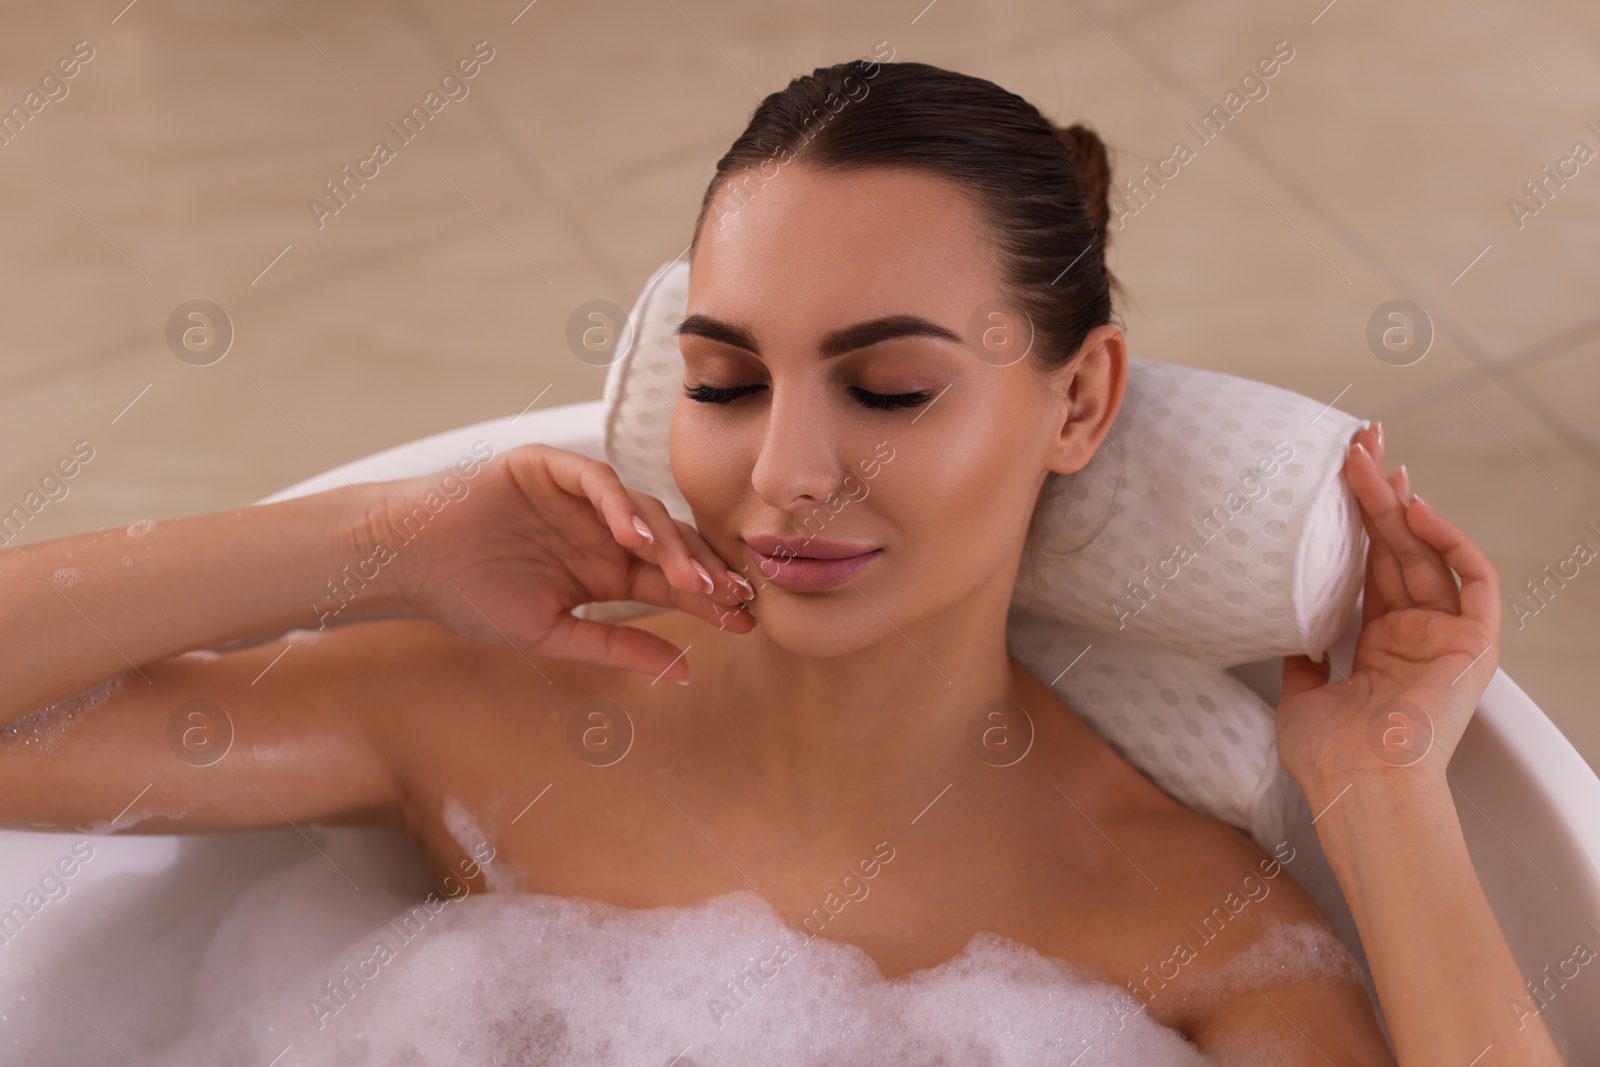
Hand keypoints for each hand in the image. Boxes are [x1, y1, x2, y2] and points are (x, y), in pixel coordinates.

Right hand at [359, 443, 755, 682]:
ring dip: (669, 543)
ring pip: (643, 510)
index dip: (709, 600)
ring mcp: (579, 497)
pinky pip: (595, 480)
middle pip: (669, 544)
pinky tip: (633, 534)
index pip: (670, 582)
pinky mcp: (550, 467)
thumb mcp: (553, 633)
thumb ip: (618, 646)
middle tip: (731, 598)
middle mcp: (602, 530)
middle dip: (703, 571)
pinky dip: (618, 502)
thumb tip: (686, 671)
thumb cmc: (472, 598)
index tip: (745, 623)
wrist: (408, 560)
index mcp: (607, 570)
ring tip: (690, 578)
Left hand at [1274, 421, 1500, 800]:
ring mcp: (1447, 635)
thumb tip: (1284, 636)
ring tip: (1367, 459)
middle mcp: (1417, 634)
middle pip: (1398, 547)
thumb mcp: (1300, 696)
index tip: (1338, 478)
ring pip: (1427, 551)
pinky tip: (1413, 507)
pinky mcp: (1476, 642)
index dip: (1358, 521)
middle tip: (1356, 443)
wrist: (1358, 783)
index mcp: (1379, 647)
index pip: (1371, 567)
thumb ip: (1300, 661)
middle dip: (1378, 493)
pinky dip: (1449, 540)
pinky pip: (1473, 577)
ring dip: (1399, 502)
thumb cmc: (1328, 756)